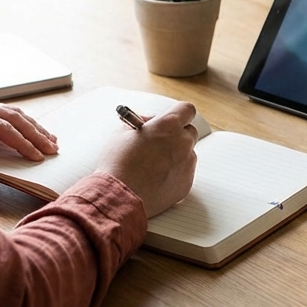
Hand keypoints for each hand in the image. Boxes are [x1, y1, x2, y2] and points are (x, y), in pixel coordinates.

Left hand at [0, 98, 57, 188]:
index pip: (3, 128)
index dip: (22, 143)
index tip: (38, 157)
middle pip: (12, 117)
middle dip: (35, 134)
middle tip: (52, 149)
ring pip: (12, 112)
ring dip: (33, 127)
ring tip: (51, 140)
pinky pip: (7, 113)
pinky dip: (23, 123)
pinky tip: (34, 131)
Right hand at [94, 101, 197, 216]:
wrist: (119, 196)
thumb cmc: (117, 163)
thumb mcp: (122, 133)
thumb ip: (142, 123)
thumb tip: (150, 123)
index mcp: (168, 125)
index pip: (186, 110)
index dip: (179, 113)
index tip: (172, 118)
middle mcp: (182, 143)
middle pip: (189, 131)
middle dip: (177, 134)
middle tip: (159, 141)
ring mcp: (187, 164)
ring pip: (187, 153)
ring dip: (175, 155)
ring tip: (153, 164)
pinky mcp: (187, 183)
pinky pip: (184, 172)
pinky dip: (173, 173)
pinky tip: (155, 178)